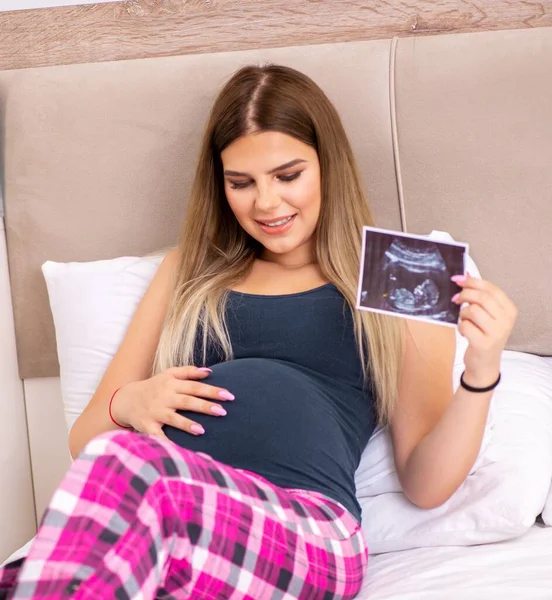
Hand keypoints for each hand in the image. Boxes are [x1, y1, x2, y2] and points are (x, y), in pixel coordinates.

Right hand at [111, 366, 233, 437]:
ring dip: (186, 424)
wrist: (126, 400)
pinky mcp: (147, 426)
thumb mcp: (168, 374)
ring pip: (172, 418)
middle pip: (187, 401)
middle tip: (222, 411)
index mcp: (171, 384)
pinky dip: (166, 443)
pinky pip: (157, 436)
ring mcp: (155, 412)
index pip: (195, 387)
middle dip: (205, 406)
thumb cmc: (154, 387)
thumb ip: (188, 372)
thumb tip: (209, 372)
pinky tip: (178, 450)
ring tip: (202, 430)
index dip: (212, 391)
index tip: (229, 396)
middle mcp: (164, 397)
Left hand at [451, 274, 517, 386]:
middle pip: (481, 298)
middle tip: (455, 299)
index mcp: (510, 310)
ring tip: (464, 321)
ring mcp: (497, 333)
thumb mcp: (487, 314)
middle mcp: (507, 321)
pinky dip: (460, 327)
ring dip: (462, 314)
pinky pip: (465, 326)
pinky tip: (465, 333)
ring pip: (472, 311)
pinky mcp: (484, 343)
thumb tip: (465, 274)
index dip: (472, 281)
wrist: (485, 363)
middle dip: (464, 295)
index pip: (491, 289)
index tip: (458, 279)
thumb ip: (479, 295)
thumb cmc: (484, 334)